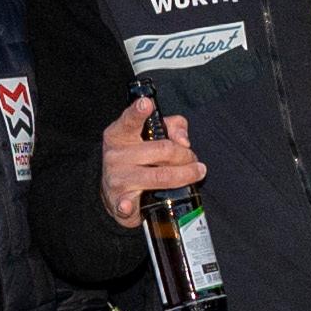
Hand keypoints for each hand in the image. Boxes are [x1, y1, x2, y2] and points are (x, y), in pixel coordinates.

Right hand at [102, 95, 205, 226]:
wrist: (114, 191)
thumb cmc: (138, 158)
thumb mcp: (151, 135)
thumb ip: (172, 126)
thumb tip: (183, 139)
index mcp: (120, 134)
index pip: (130, 120)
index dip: (139, 111)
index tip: (146, 104)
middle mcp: (115, 155)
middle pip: (162, 150)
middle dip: (185, 155)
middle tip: (193, 159)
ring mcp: (116, 179)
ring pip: (160, 176)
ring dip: (185, 175)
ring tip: (196, 173)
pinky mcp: (118, 202)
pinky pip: (126, 205)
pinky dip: (128, 206)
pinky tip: (129, 205)